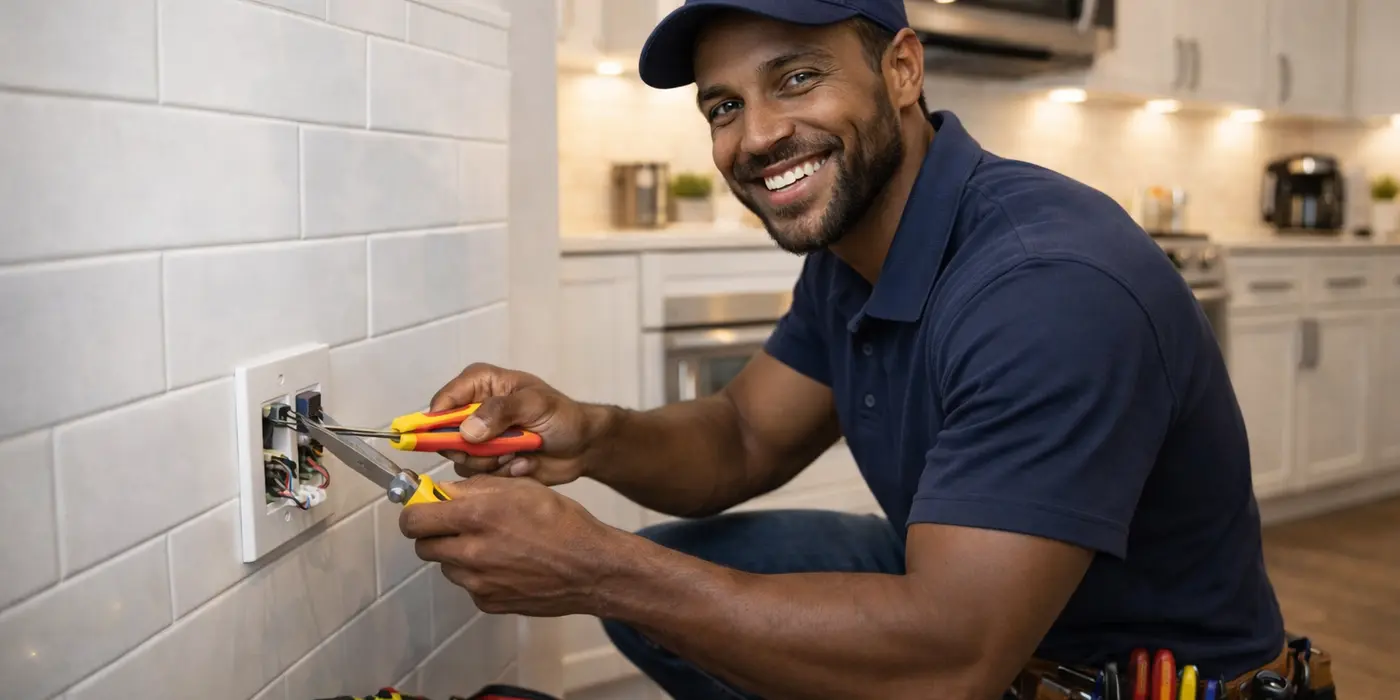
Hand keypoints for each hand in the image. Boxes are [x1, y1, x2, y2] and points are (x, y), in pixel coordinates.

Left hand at [399, 475, 620, 616]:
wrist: (591, 569)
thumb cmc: (561, 522)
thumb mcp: (520, 487)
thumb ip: (475, 488)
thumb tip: (443, 491)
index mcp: (476, 517)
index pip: (414, 519)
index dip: (414, 511)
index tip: (423, 507)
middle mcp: (471, 553)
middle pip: (423, 546)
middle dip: (434, 533)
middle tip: (457, 525)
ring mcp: (478, 583)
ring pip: (446, 566)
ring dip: (457, 554)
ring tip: (492, 544)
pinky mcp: (488, 602)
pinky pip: (469, 585)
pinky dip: (478, 574)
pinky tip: (506, 564)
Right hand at [428, 362, 604, 484]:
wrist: (582, 447)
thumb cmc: (562, 415)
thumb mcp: (535, 404)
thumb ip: (501, 411)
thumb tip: (466, 431)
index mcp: (479, 384)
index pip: (442, 402)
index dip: (439, 423)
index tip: (459, 439)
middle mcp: (472, 410)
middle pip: (444, 436)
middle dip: (475, 447)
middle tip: (504, 446)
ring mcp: (478, 438)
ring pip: (461, 459)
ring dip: (492, 461)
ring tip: (519, 451)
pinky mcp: (486, 462)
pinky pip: (478, 476)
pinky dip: (503, 472)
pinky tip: (523, 463)